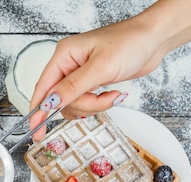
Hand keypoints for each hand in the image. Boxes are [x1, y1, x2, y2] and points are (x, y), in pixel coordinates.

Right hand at [29, 16, 166, 139]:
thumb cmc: (130, 42)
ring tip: (112, 95)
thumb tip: (49, 103)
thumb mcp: (100, 68)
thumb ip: (73, 88)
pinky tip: (111, 94)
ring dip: (94, 106)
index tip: (36, 132)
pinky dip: (99, 104)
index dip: (38, 112)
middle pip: (62, 101)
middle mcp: (68, 65)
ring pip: (75, 104)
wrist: (155, 39)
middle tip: (103, 101)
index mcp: (64, 55)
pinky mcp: (91, 81)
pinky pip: (86, 102)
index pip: (43, 88)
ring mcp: (80, 74)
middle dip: (83, 106)